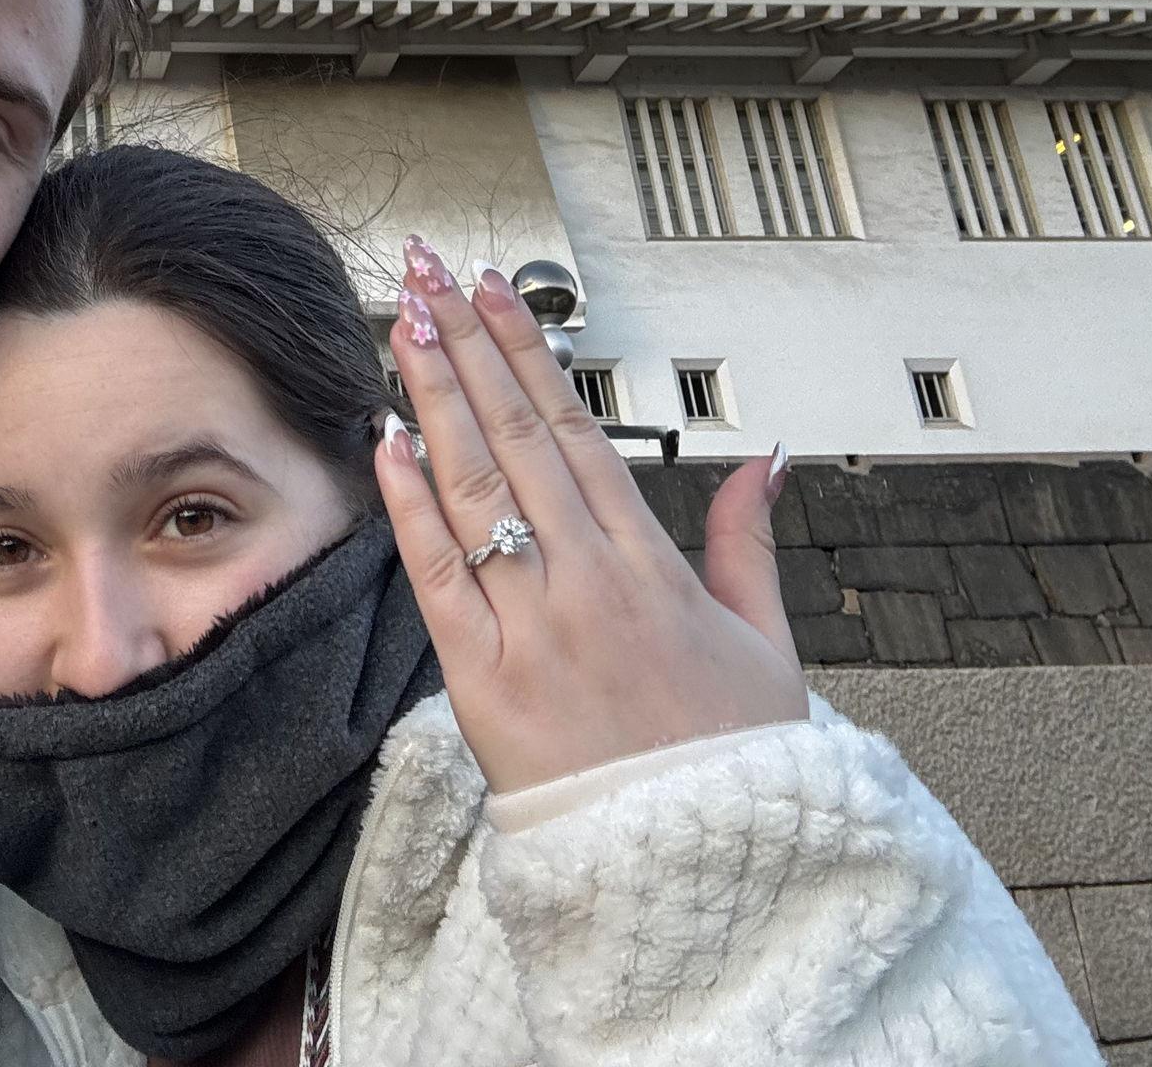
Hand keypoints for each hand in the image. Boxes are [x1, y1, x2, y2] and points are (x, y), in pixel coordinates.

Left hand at [375, 239, 807, 797]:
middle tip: (431, 272)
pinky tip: (383, 438)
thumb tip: (764, 459)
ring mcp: (531, 626)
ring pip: (472, 486)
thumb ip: (747, 541)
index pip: (576, 428)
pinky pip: (435, 576)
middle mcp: (587, 581)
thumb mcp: (767, 645)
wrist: (702, 881)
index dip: (529, 353)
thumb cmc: (730, 766)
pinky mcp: (482, 679)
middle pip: (515, 435)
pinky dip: (408, 504)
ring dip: (433, 397)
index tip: (494, 292)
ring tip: (407, 323)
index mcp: (652, 565)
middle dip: (470, 345)